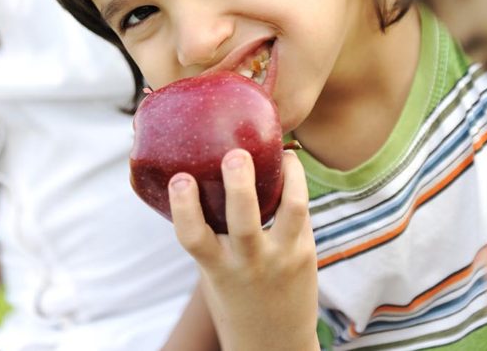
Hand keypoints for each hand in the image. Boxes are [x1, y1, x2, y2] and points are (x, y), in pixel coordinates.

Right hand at [168, 149, 318, 350]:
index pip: (193, 236)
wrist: (274, 343)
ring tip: (282, 153)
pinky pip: (302, 212)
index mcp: (217, 268)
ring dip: (289, 177)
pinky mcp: (306, 253)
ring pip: (290, 211)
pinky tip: (289, 168)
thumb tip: (197, 177)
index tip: (180, 178)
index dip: (184, 206)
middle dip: (239, 185)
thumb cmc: (234, 297)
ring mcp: (282, 258)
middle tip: (235, 155)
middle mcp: (249, 263)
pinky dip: (296, 186)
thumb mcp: (213, 273)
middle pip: (244, 221)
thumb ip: (210, 236)